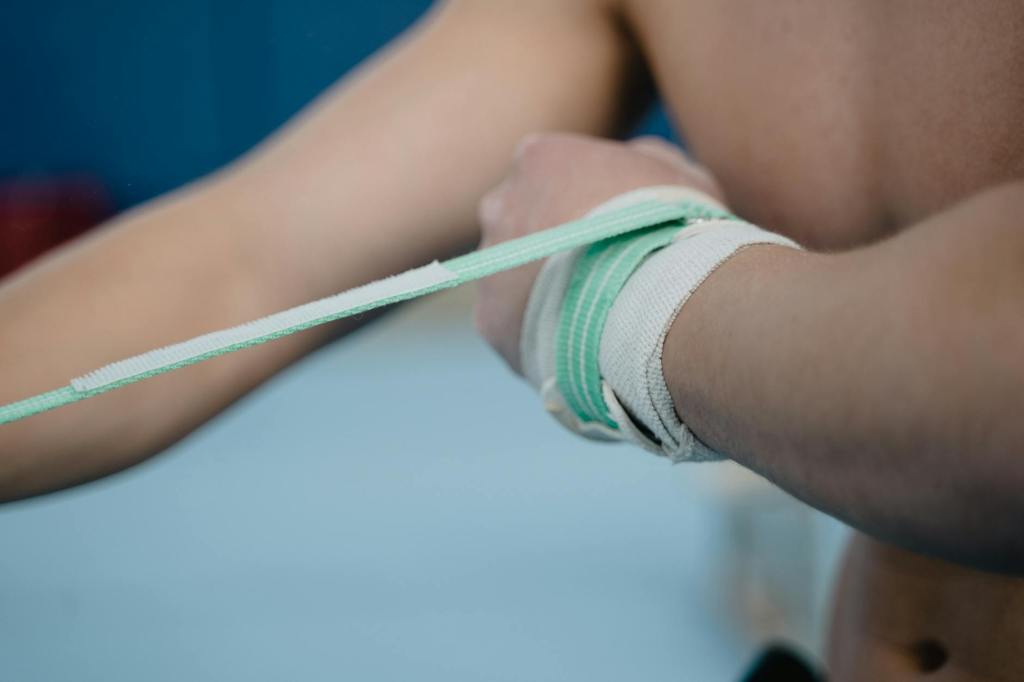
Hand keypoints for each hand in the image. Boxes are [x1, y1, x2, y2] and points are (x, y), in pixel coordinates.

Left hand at [475, 132, 724, 373]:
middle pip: (518, 220)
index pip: (548, 171)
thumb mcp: (675, 171)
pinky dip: (535, 329)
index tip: (606, 224)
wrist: (656, 302)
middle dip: (549, 240)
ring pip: (508, 273)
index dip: (580, 200)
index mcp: (539, 158)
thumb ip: (642, 159)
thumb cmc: (673, 229)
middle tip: (594, 269)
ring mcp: (489, 264)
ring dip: (538, 287)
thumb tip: (631, 163)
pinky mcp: (489, 320)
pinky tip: (573, 340)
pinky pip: (510, 322)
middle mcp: (499, 204)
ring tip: (587, 312)